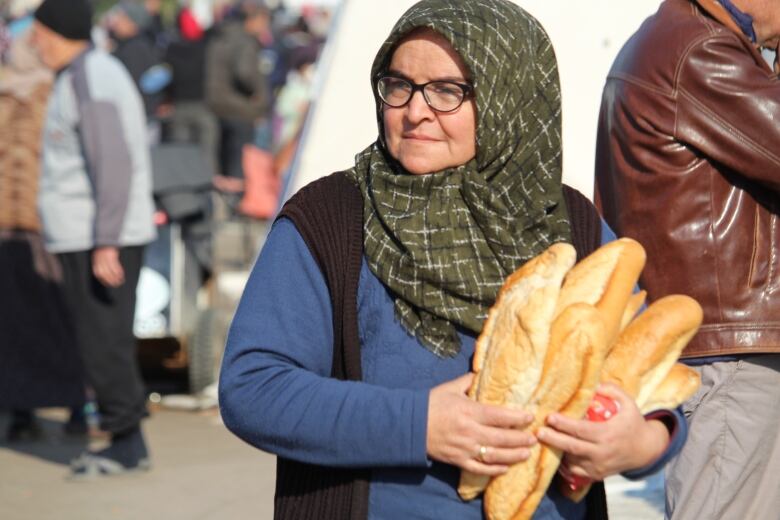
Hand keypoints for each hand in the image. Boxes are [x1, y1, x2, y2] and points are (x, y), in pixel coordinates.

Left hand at [92, 246, 124, 287]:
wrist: (106, 240)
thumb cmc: (102, 250)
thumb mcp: (98, 257)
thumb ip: (100, 264)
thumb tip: (104, 274)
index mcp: (96, 261)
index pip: (98, 273)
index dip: (103, 280)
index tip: (107, 283)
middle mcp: (100, 260)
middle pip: (104, 273)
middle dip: (110, 280)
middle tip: (115, 284)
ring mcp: (106, 258)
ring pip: (111, 270)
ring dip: (116, 277)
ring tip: (120, 281)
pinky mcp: (112, 255)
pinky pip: (116, 266)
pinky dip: (119, 271)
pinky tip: (122, 275)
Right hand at [427, 373, 536, 475]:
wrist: (410, 425)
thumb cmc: (430, 404)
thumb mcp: (449, 388)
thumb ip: (468, 381)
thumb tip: (480, 372)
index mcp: (469, 412)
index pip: (500, 416)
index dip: (518, 418)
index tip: (530, 417)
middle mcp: (470, 432)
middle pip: (502, 438)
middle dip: (521, 439)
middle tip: (534, 438)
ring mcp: (465, 449)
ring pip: (495, 456)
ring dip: (513, 455)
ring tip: (527, 453)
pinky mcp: (458, 461)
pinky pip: (480, 468)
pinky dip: (494, 470)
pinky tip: (506, 468)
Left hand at [537, 383, 668, 480]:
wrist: (646, 450)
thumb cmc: (633, 423)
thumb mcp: (628, 403)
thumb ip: (612, 390)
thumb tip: (594, 384)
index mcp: (608, 434)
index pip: (582, 430)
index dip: (564, 424)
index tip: (550, 417)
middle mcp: (602, 453)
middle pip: (573, 447)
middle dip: (553, 440)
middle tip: (537, 432)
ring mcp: (599, 467)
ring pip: (572, 461)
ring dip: (555, 451)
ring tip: (541, 441)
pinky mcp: (596, 476)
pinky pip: (575, 472)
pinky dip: (563, 464)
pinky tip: (553, 453)